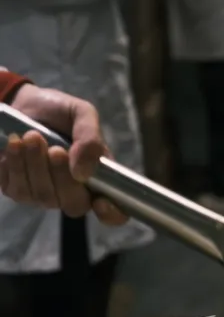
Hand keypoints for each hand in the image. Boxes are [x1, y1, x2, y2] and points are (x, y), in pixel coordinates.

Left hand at [0, 83, 125, 224]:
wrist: (21, 102)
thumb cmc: (58, 111)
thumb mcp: (81, 114)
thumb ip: (90, 139)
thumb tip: (84, 173)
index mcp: (99, 178)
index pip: (114, 212)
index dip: (112, 214)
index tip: (101, 201)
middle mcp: (74, 193)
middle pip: (74, 204)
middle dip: (63, 175)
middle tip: (54, 147)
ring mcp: (44, 195)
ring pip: (43, 195)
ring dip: (36, 164)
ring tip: (31, 136)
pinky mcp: (17, 191)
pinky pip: (17, 189)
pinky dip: (15, 164)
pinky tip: (15, 144)